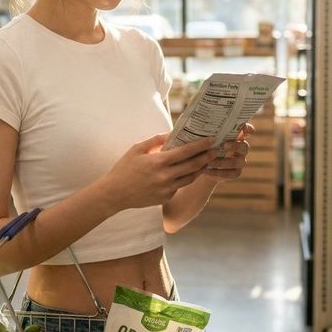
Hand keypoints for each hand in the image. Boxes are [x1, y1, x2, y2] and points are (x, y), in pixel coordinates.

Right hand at [98, 134, 216, 210]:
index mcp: (158, 162)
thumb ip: (155, 141)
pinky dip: (185, 179)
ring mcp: (166, 189)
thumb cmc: (124, 169)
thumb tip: (171, 133)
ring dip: (200, 169)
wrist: (115, 194)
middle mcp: (165, 176)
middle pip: (193, 166)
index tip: (210, 139)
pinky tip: (189, 172)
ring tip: (207, 161)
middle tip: (216, 150)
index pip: (186, 152)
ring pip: (190, 178)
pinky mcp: (165, 198)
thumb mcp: (136, 149)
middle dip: (206, 157)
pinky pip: (179, 186)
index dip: (200, 145)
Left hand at [201, 123, 253, 181]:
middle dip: (235, 146)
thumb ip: (210, 132)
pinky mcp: (235, 173)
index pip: (248, 130)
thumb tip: (201, 121)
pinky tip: (207, 171)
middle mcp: (241, 148)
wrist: (202, 164)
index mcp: (237, 136)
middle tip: (223, 145)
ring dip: (223, 162)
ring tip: (210, 162)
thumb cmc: (205, 146)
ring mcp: (240, 161)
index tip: (243, 128)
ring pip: (237, 162)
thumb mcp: (206, 138)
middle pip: (245, 147)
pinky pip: (231, 174)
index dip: (248, 129)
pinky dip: (218, 173)